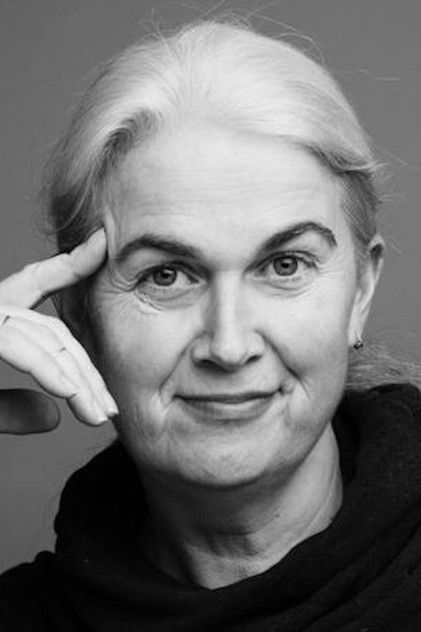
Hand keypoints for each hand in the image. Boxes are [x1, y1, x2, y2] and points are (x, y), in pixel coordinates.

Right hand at [0, 228, 117, 433]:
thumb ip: (11, 406)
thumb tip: (51, 417)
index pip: (32, 284)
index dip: (67, 266)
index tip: (102, 245)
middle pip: (53, 331)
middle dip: (86, 370)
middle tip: (110, 408)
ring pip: (44, 340)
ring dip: (76, 380)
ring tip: (100, 415)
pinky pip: (17, 346)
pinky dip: (46, 369)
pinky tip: (71, 393)